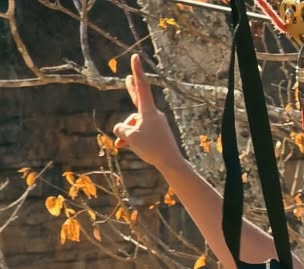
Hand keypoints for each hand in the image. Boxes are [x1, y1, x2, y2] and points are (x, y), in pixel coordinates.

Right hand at [112, 54, 184, 171]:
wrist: (171, 163)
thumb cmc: (152, 148)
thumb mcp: (130, 137)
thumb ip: (121, 129)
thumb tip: (121, 128)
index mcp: (148, 111)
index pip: (142, 87)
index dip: (137, 71)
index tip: (136, 57)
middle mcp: (153, 114)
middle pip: (138, 100)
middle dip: (131, 91)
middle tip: (129, 78)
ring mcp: (156, 124)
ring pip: (135, 123)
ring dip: (127, 133)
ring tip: (123, 144)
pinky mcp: (157, 134)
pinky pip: (140, 132)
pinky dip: (132, 138)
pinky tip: (122, 146)